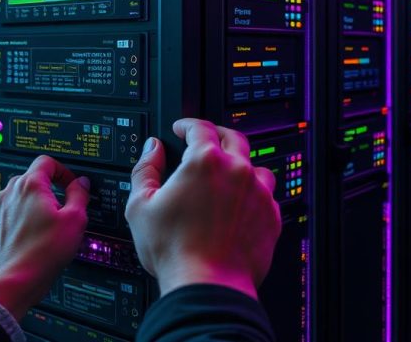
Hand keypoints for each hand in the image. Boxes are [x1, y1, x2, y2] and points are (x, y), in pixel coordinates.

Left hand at [0, 155, 89, 318]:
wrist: (15, 280)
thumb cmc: (43, 252)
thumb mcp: (75, 220)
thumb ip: (80, 195)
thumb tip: (81, 185)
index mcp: (30, 185)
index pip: (47, 162)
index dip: (63, 171)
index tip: (71, 184)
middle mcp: (10, 194)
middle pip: (32, 179)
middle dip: (49, 189)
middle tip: (63, 207)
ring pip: (20, 198)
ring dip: (35, 206)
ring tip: (48, 227)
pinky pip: (11, 216)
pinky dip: (23, 221)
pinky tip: (34, 239)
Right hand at [125, 118, 281, 299]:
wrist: (208, 285)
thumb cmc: (175, 251)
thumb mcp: (140, 206)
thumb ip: (144, 170)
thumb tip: (151, 150)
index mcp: (205, 162)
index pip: (199, 128)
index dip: (187, 125)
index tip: (181, 128)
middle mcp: (237, 171)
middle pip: (233, 138)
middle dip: (217, 134)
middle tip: (205, 140)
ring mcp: (258, 194)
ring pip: (255, 166)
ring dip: (240, 164)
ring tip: (227, 174)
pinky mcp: (271, 217)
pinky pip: (266, 196)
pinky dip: (253, 194)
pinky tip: (240, 204)